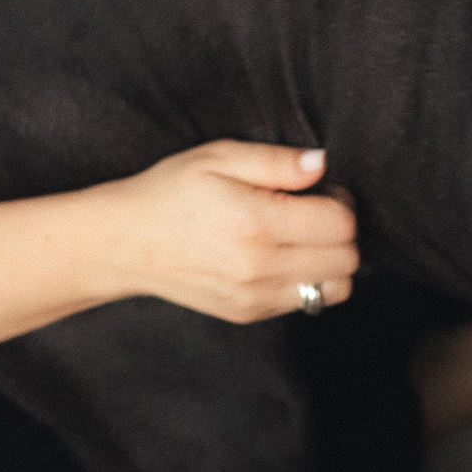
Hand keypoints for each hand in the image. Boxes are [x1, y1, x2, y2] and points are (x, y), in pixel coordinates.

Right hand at [102, 141, 358, 321]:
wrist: (126, 243)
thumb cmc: (171, 193)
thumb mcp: (219, 157)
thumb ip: (276, 161)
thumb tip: (321, 164)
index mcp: (255, 222)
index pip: (340, 223)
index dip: (341, 201)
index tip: (320, 190)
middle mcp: (259, 267)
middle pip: (345, 259)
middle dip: (342, 233)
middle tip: (314, 213)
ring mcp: (255, 296)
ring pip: (335, 288)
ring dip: (331, 262)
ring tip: (304, 239)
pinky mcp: (249, 313)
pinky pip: (307, 303)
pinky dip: (309, 281)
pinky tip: (282, 258)